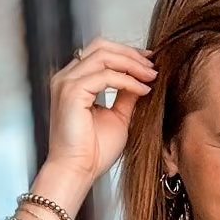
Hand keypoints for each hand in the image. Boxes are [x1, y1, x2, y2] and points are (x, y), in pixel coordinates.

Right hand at [45, 37, 156, 195]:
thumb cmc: (92, 153)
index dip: (126, 53)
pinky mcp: (72, 92)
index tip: (148, 62)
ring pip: (104, 56)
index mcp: (74, 81)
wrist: (78, 172)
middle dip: (130, 53)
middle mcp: (67, 77)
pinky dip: (127, 81)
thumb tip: (141, 79)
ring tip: (150, 76)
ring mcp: (67, 82)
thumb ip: (126, 95)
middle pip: (101, 46)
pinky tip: (142, 90)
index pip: (100, 52)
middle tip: (152, 65)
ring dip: (131, 64)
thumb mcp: (118, 117)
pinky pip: (105, 76)